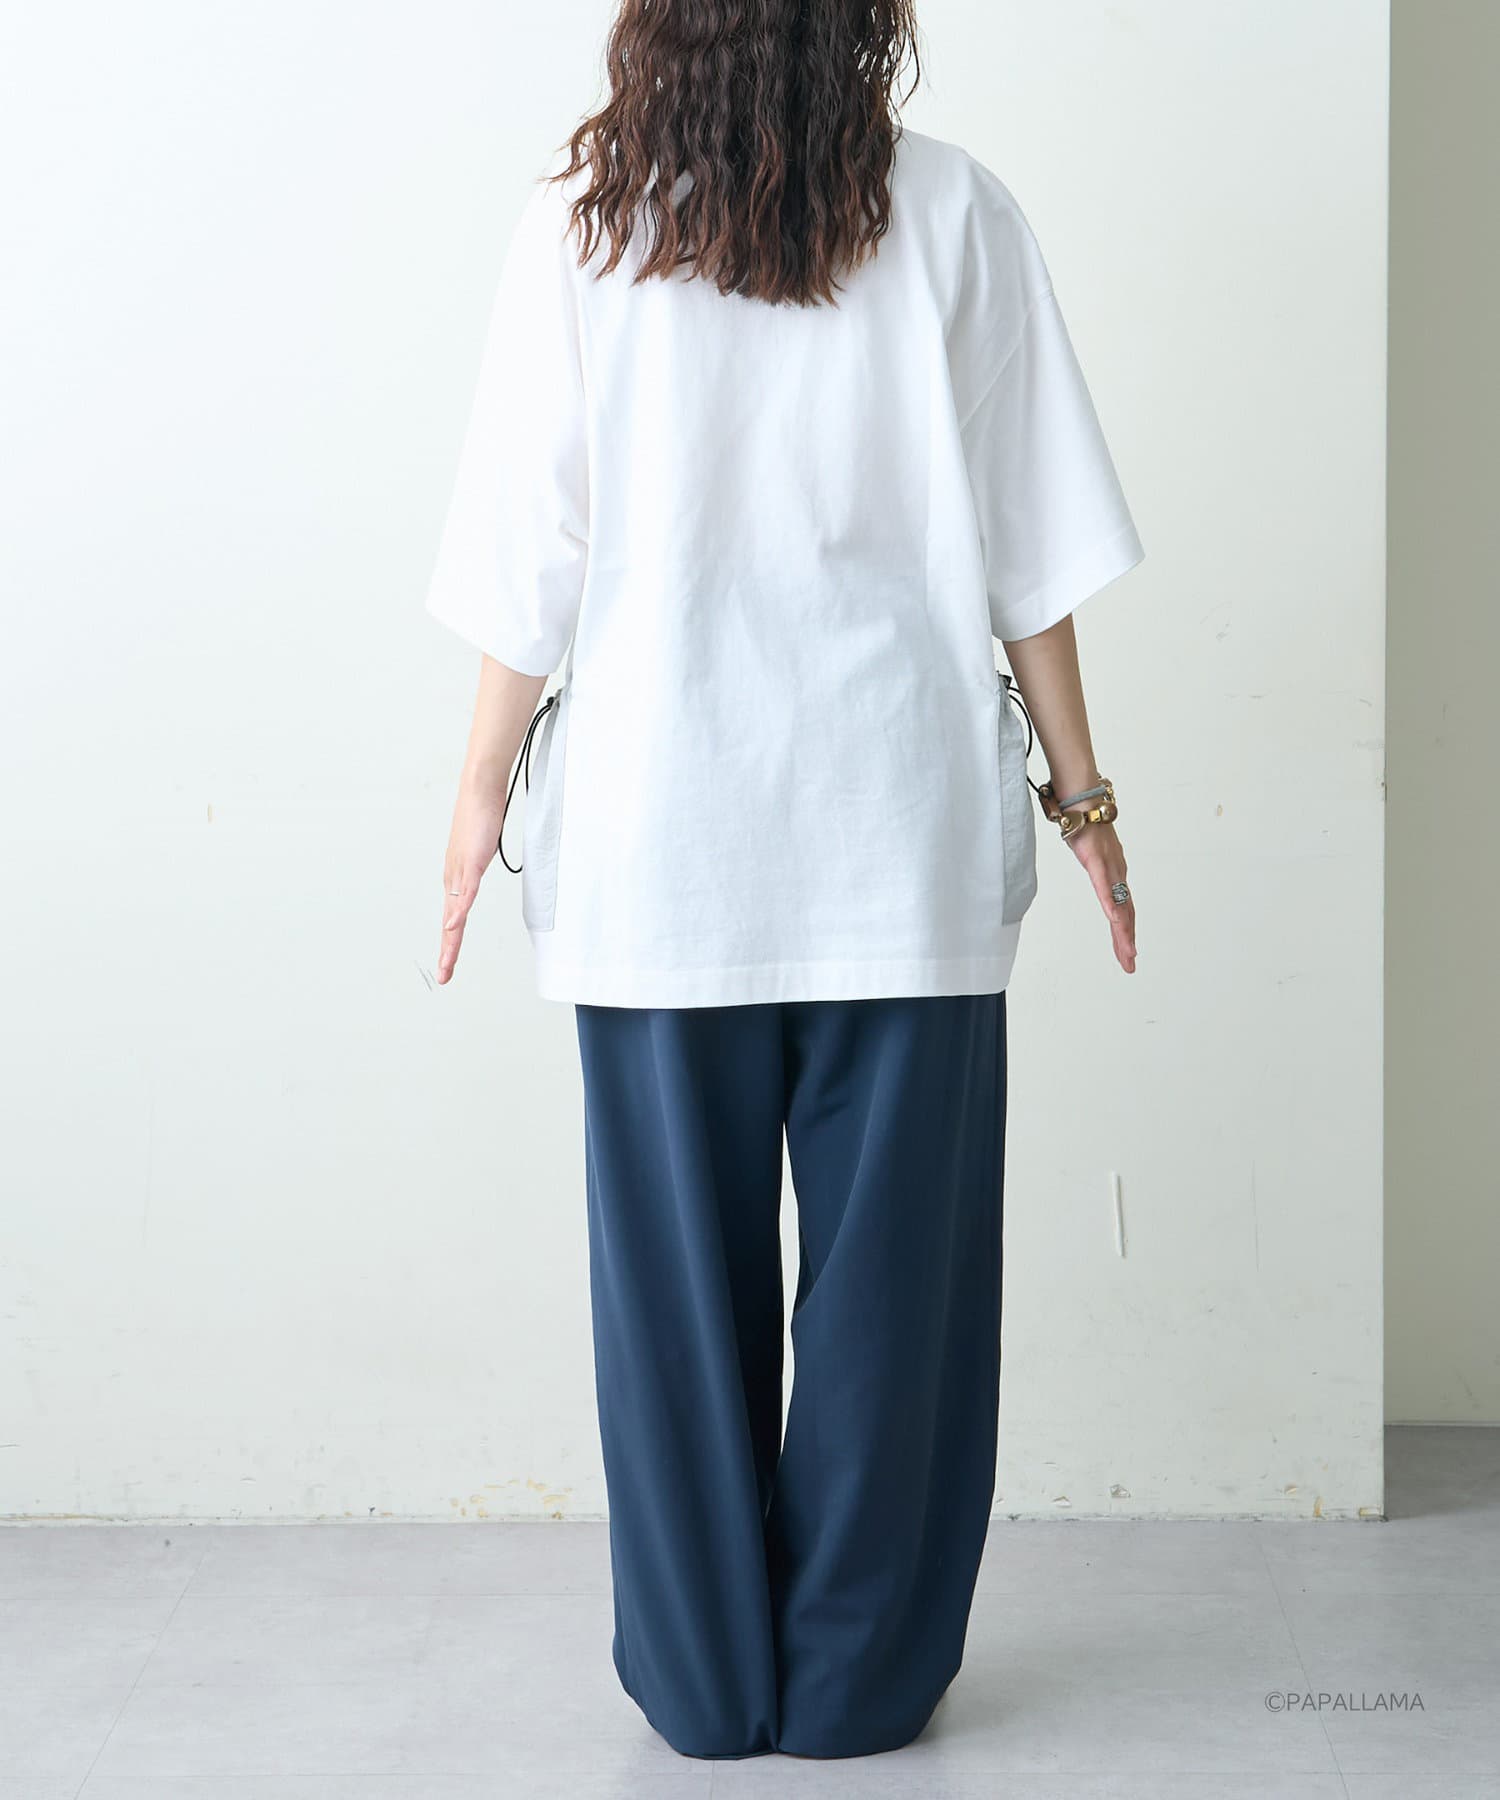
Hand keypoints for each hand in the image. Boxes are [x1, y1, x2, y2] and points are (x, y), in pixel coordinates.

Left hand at [436, 778, 506, 984]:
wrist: (480, 790)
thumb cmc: (481, 816)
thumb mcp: (480, 851)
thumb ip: (476, 870)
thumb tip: (473, 882)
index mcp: (456, 878)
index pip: (453, 917)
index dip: (450, 943)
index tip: (448, 965)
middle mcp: (453, 878)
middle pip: (449, 922)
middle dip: (447, 951)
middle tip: (444, 977)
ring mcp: (460, 870)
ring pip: (454, 912)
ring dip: (450, 939)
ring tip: (447, 962)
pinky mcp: (470, 861)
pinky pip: (464, 891)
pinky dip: (458, 910)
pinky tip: (452, 925)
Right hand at [1068, 820, 1136, 973]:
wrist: (1082, 800)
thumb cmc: (1084, 822)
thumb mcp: (1087, 851)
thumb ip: (1091, 862)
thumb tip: (1088, 863)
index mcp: (1114, 874)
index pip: (1123, 908)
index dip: (1126, 932)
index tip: (1127, 953)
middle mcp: (1117, 874)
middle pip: (1125, 914)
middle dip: (1127, 942)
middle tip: (1130, 965)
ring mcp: (1109, 869)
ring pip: (1119, 906)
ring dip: (1124, 933)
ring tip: (1128, 955)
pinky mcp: (1098, 862)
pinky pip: (1105, 889)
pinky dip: (1112, 907)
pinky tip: (1116, 923)